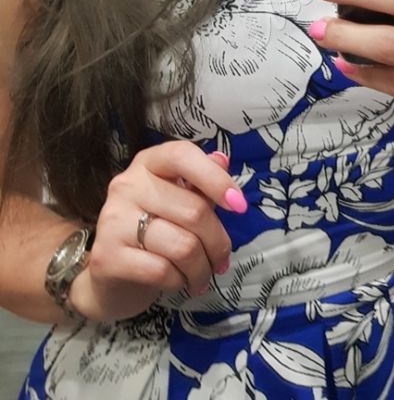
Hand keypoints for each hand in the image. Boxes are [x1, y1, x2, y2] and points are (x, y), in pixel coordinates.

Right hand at [70, 142, 246, 321]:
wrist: (108, 276)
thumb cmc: (153, 231)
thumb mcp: (179, 202)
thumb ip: (200, 184)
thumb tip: (223, 160)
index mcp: (148, 163)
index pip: (182, 156)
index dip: (216, 179)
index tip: (239, 206)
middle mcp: (127, 185)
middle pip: (193, 211)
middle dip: (218, 243)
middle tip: (222, 261)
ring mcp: (113, 220)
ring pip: (183, 246)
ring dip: (202, 268)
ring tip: (203, 277)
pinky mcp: (107, 257)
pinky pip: (162, 270)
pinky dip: (180, 281)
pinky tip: (180, 282)